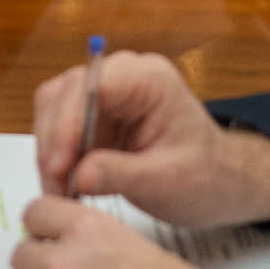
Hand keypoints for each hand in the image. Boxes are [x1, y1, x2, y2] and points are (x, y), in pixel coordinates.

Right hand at [30, 49, 269, 223]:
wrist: (220, 182)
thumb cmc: (206, 176)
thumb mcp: (166, 180)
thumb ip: (121, 174)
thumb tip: (78, 176)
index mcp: (149, 80)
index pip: (92, 85)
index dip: (67, 121)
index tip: (59, 165)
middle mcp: (124, 78)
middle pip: (65, 94)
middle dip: (53, 142)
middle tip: (55, 186)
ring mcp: (107, 96)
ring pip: (54, 110)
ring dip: (50, 151)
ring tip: (60, 190)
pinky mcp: (95, 118)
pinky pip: (59, 130)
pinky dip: (56, 157)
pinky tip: (65, 185)